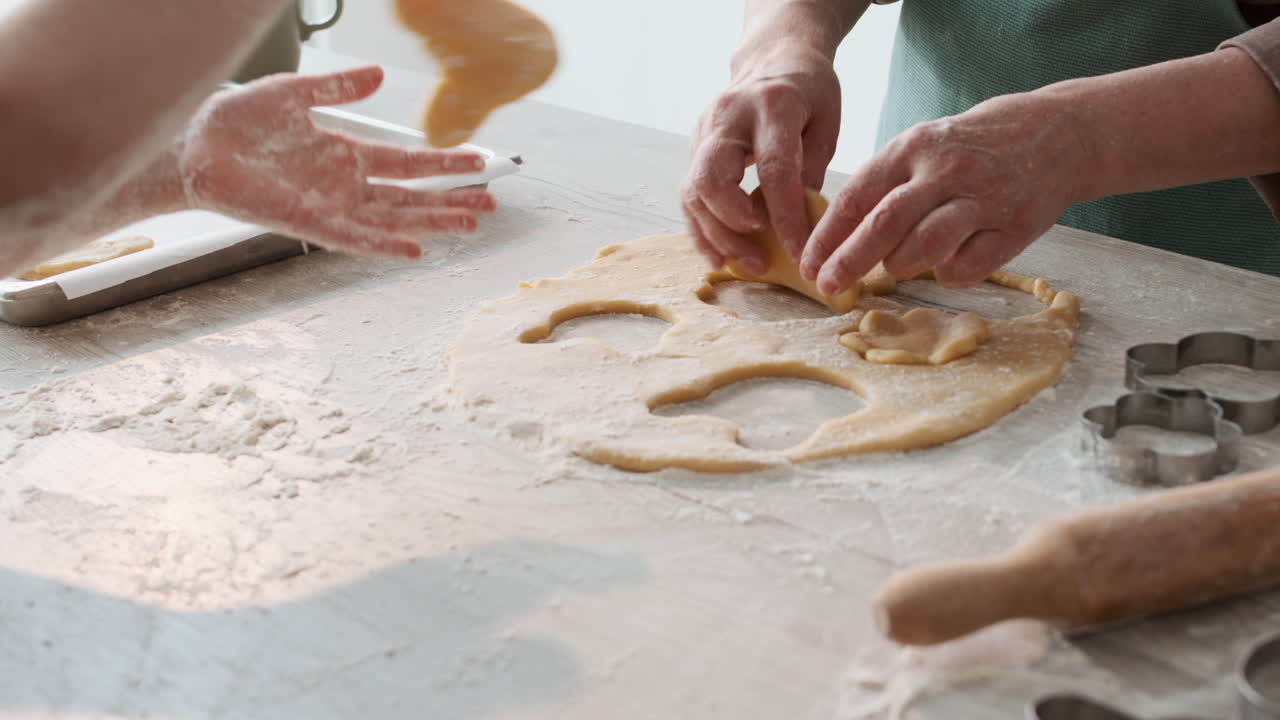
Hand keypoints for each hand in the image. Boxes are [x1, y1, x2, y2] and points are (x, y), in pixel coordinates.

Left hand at [178, 66, 494, 259]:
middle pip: (411, 197)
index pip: (407, 162)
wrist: (191, 145)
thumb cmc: (235, 121)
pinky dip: (385, 245)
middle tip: (490, 206)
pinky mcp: (310, 224)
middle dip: (451, 201)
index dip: (443, 163)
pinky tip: (416, 250)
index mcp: (346, 154)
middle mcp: (345, 186)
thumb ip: (337, 89)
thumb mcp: (292, 94)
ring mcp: (331, 207)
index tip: (479, 162)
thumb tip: (378, 74)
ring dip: (432, 223)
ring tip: (470, 225)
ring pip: (394, 219)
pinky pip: (356, 239)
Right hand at [680, 44, 841, 273]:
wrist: (773, 58)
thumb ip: (811, 171)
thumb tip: (798, 227)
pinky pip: (689, 197)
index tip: (800, 251)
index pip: (775, 169)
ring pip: (693, 194)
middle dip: (735, 227)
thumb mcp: (825, 124)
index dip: (785, 216)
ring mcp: (704, 131)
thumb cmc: (808, 92)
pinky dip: (702, 231)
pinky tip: (720, 258)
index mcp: (772, 106)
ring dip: (718, 238)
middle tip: (763, 257)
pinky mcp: (694, 147)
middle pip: (712, 180)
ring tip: (750, 264)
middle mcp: (728, 117)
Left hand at [800, 93, 1089, 291]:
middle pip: (884, 224)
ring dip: (900, 266)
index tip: (808, 265)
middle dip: (849, 261)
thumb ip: (884, 184)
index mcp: (913, 148)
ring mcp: (983, 199)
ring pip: (925, 246)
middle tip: (827, 287)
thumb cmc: (973, 147)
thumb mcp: (923, 147)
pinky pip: (968, 267)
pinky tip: (946, 266)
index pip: (857, 196)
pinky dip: (948, 275)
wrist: (1058, 132)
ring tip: (896, 267)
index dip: (827, 235)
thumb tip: (835, 236)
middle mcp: (946, 170)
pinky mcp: (1016, 227)